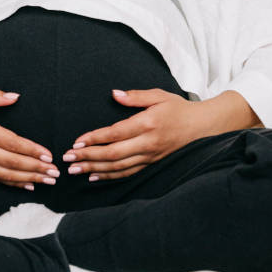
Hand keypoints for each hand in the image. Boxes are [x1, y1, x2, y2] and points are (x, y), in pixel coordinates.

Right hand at [0, 88, 57, 189]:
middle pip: (11, 162)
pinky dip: (13, 183)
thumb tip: (15, 96)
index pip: (11, 142)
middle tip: (54, 171)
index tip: (48, 154)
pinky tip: (28, 185)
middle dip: (35, 168)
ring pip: (5, 174)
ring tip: (47, 180)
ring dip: (28, 178)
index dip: (31, 150)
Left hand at [63, 88, 209, 181]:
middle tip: (68, 158)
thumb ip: (135, 96)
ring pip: (118, 167)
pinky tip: (95, 177)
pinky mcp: (151, 164)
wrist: (202, 127)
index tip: (77, 141)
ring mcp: (150, 157)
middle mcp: (148, 143)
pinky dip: (110, 176)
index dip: (95, 139)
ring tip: (76, 170)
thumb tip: (113, 94)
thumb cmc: (179, 108)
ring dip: (95, 169)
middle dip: (88, 157)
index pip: (116, 134)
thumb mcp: (159, 95)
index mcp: (148, 123)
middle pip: (113, 154)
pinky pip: (128, 173)